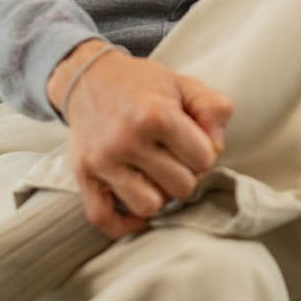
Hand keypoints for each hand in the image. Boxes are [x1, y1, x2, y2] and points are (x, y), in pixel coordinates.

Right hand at [50, 41, 233, 237]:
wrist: (87, 77)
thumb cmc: (142, 84)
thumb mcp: (184, 84)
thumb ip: (214, 108)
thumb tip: (218, 146)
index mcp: (156, 114)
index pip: (204, 159)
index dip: (204, 152)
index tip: (192, 140)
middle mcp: (127, 140)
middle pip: (181, 187)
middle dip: (185, 174)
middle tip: (174, 157)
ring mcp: (102, 161)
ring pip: (149, 207)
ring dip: (159, 195)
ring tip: (155, 175)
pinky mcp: (83, 176)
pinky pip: (104, 219)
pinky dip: (124, 223)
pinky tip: (138, 203)